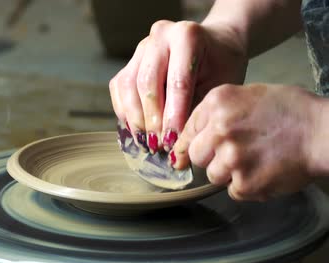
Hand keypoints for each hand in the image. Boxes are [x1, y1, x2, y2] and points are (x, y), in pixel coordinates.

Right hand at [109, 20, 247, 152]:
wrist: (215, 46)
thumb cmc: (221, 67)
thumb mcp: (219, 86)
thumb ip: (196, 111)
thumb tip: (176, 147)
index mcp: (187, 36)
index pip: (177, 82)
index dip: (174, 115)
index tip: (174, 141)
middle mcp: (160, 36)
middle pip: (147, 83)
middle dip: (151, 120)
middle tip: (159, 145)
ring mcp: (141, 48)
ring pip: (127, 86)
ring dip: (135, 118)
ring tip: (146, 142)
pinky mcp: (130, 61)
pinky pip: (119, 88)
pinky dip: (125, 112)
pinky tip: (137, 130)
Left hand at [172, 84, 317, 200]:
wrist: (323, 133)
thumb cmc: (291, 112)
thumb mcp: (249, 96)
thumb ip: (218, 113)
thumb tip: (191, 136)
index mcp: (217, 103)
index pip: (187, 130)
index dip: (186, 144)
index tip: (181, 155)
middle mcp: (219, 130)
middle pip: (196, 155)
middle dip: (211, 157)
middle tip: (236, 153)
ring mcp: (230, 158)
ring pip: (213, 175)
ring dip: (229, 173)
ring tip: (255, 160)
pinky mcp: (243, 183)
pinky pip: (232, 190)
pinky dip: (246, 186)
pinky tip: (264, 170)